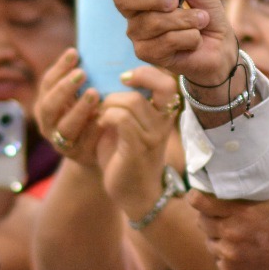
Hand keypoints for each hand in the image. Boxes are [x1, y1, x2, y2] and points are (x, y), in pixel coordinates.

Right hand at [32, 48, 102, 166]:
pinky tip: (105, 116)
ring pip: (65, 126)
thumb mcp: (81, 93)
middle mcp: (49, 123)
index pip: (47, 83)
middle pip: (50, 106)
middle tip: (82, 73)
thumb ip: (82, 76)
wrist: (99, 148)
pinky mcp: (79, 156)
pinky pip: (85, 143)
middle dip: (64, 88)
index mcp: (46, 103)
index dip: (59, 68)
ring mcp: (62, 142)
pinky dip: (94, 129)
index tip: (75, 52)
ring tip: (95, 94)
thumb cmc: (91, 111)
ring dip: (79, 109)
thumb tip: (91, 46)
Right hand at [95, 0, 236, 93]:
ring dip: (185, 19)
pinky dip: (189, 37)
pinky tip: (194, 38)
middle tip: (176, 1)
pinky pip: (166, 41)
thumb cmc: (203, 11)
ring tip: (200, 20)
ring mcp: (137, 33)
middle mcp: (132, 11)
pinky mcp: (147, 53)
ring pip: (152, 21)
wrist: (218, 45)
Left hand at [96, 67, 180, 215]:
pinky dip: (106, 116)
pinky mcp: (136, 149)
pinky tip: (100, 124)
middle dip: (117, 94)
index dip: (146, 74)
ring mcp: (152, 137)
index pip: (167, 83)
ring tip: (100, 117)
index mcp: (165, 115)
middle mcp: (163, 124)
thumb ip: (130, 103)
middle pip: (143, 91)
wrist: (136, 196)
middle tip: (105, 104)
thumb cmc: (129, 156)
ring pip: (130, 102)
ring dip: (108, 105)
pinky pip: (121, 119)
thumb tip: (113, 78)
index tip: (125, 78)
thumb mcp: (134, 125)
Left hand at [187, 143, 268, 269]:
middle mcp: (231, 236)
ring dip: (216, 236)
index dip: (195, 196)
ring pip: (210, 242)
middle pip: (202, 222)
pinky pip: (219, 262)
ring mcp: (231, 258)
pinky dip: (225, 256)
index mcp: (241, 214)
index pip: (200, 202)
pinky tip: (239, 250)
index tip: (196, 192)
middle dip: (207, 216)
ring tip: (231, 231)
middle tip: (218, 211)